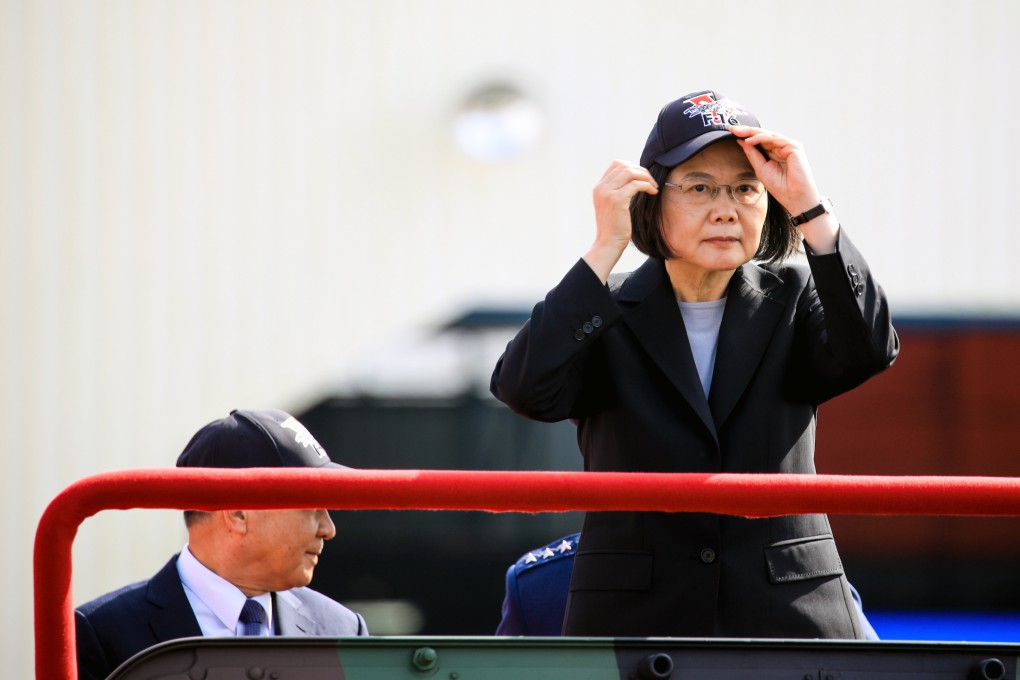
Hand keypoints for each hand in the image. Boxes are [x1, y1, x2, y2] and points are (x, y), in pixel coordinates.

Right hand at [584, 160, 657, 281]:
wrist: (608, 243)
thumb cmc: (614, 228)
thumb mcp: (612, 206)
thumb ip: (618, 191)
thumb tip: (634, 179)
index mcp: (599, 187)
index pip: (616, 164)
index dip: (633, 166)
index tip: (643, 177)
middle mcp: (601, 187)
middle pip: (624, 165)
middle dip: (641, 170)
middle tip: (651, 182)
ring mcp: (607, 192)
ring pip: (630, 172)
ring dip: (645, 177)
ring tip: (653, 187)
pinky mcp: (616, 199)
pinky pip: (636, 184)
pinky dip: (647, 186)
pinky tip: (652, 192)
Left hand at [729, 126, 820, 216]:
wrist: (794, 197)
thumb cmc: (780, 186)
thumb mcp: (760, 168)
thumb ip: (752, 154)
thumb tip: (741, 141)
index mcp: (775, 152)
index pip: (759, 141)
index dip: (746, 136)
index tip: (730, 133)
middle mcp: (783, 147)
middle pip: (763, 135)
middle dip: (747, 131)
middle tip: (732, 129)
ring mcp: (789, 146)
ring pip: (768, 135)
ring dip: (751, 132)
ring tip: (738, 132)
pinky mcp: (794, 146)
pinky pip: (774, 139)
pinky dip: (761, 138)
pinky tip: (749, 140)